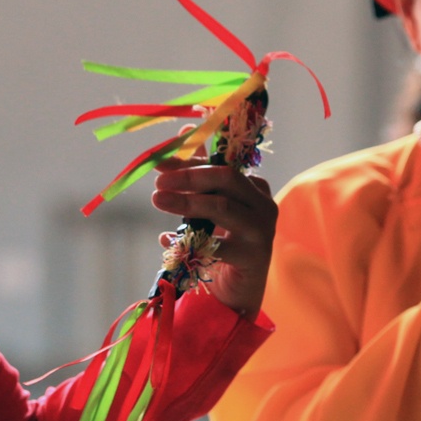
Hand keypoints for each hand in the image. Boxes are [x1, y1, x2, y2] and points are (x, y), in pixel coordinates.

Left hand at [151, 161, 275, 318]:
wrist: (239, 289)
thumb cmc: (224, 242)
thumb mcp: (210, 206)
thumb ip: (200, 173)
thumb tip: (185, 131)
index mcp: (255, 187)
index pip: (221, 166)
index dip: (189, 162)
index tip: (159, 161)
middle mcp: (263, 205)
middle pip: (227, 179)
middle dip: (189, 176)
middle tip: (158, 181)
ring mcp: (261, 231)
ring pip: (222, 208)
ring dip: (186, 202)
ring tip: (157, 199)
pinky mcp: (252, 257)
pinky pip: (216, 246)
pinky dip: (188, 241)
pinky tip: (166, 240)